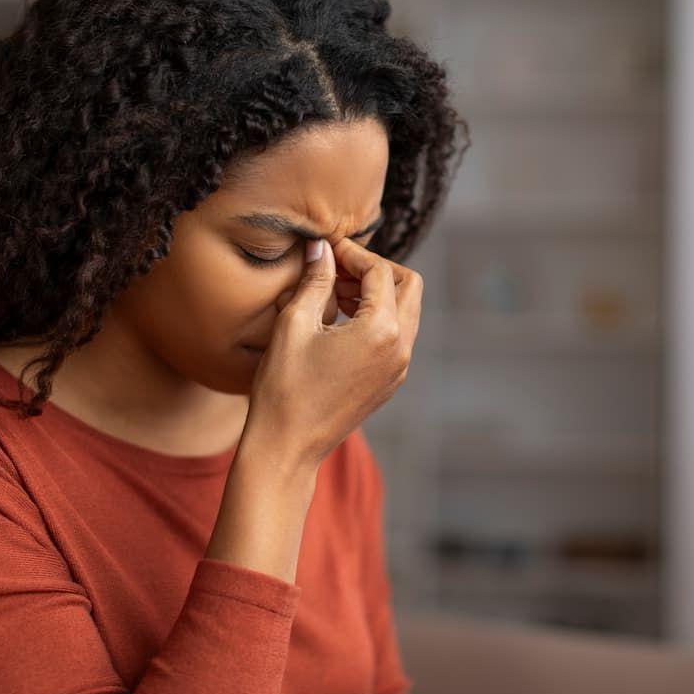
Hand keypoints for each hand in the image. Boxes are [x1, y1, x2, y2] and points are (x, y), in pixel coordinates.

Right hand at [242, 236, 421, 472]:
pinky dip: (377, 318)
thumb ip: (315, 279)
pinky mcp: (390, 382)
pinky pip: (396, 336)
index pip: (380, 272)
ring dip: (377, 294)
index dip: (353, 253)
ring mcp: (399, 368)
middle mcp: (401, 348)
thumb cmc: (284, 387)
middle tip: (337, 268)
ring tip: (334, 292)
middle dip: (375, 270)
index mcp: (381, 330)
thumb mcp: (294, 323)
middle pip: (409, 286)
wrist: (286, 447)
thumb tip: (322, 247)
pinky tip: (339, 320)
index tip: (326, 248)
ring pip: (406, 311)